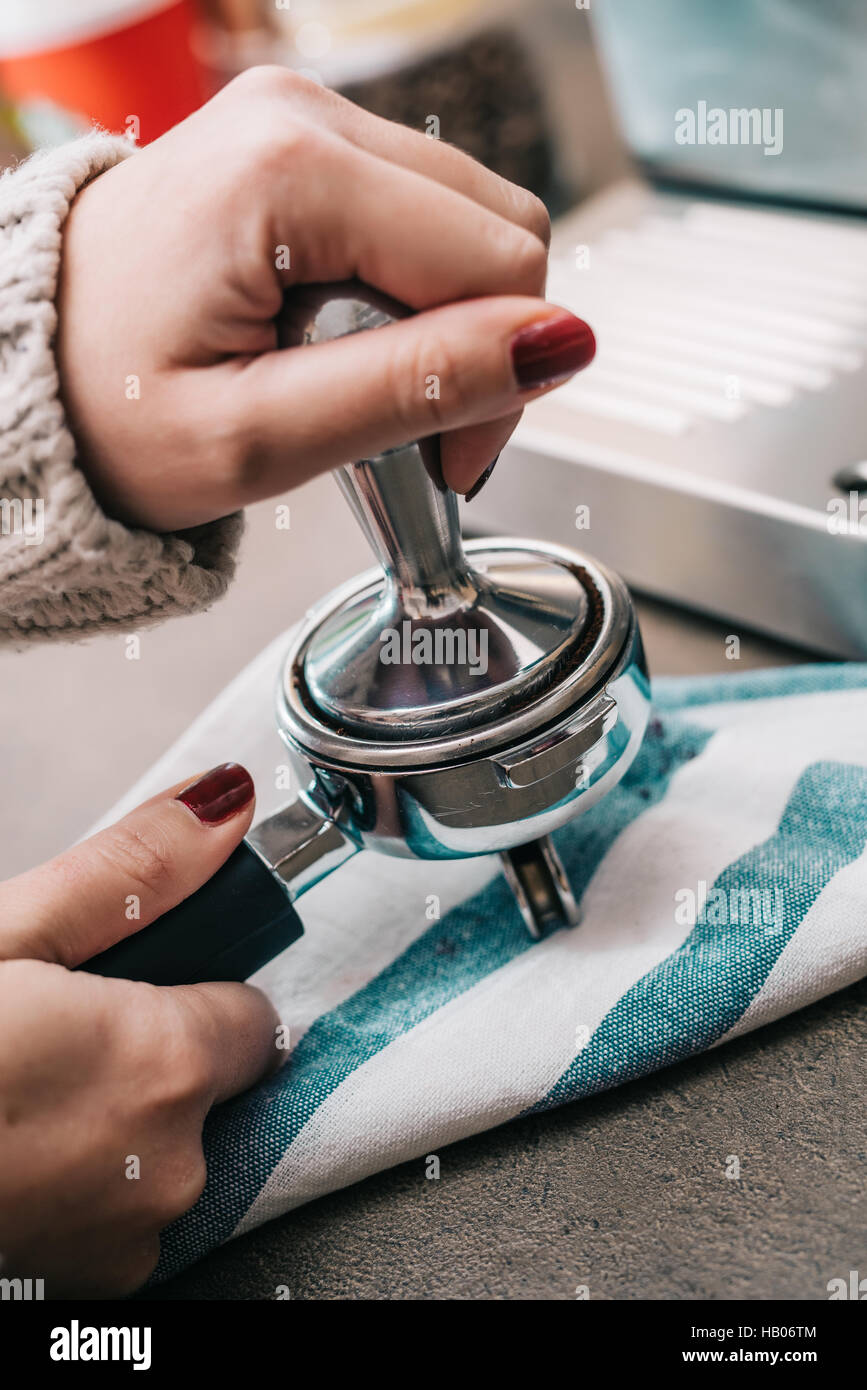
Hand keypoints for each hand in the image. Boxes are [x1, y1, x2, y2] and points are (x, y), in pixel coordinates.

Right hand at [0, 763, 279, 1296]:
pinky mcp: (92, 1285)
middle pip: (212, 1085)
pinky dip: (91, 1183)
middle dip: (154, 1055)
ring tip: (23, 1098)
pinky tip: (20, 1155)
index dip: (193, 990)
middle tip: (56, 1039)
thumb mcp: (4, 935)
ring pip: (169, 1152)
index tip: (136, 987)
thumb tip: (225, 804)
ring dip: (121, 1124)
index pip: (252, 1014)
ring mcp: (131, 1237)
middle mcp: (174, 1165)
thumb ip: (133, 874)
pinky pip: (128, 1213)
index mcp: (165, 1064)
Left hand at [56, 66, 593, 531]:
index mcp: (290, 170)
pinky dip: (416, 294)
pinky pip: (420, 214)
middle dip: (486, 346)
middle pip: (500, 227)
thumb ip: (416, 388)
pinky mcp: (302, 148)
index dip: (503, 376)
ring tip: (366, 389)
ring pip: (472, 220)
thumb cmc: (105, 412)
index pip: (499, 260)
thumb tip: (560, 343)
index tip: (450, 460)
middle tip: (413, 433)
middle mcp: (303, 115)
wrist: (23, 378)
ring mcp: (302, 121)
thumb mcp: (258, 437)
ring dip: (453, 322)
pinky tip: (352, 344)